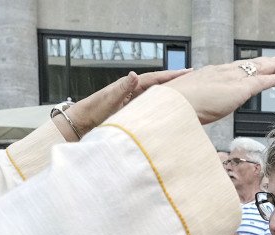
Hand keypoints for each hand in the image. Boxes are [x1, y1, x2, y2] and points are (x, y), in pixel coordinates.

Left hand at [68, 68, 191, 135]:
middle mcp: (132, 91)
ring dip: (169, 91)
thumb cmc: (93, 111)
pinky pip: (149, 105)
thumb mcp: (108, 100)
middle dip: (174, 80)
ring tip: (186, 90)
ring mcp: (131, 101)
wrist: (81, 123)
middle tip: (193, 76)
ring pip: (155, 94)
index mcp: (129, 85)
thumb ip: (121, 88)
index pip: (155, 78)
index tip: (188, 71)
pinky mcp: (130, 110)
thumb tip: (134, 75)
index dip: (171, 75)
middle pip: (158, 84)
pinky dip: (160, 103)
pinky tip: (168, 106)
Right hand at [167, 57, 274, 124]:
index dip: (240, 69)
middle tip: (270, 61)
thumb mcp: (184, 104)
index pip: (228, 70)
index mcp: (205, 75)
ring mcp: (229, 79)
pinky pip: (259, 82)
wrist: (174, 106)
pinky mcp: (238, 89)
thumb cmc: (174, 108)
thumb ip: (193, 105)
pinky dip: (270, 79)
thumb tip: (194, 111)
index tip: (247, 67)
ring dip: (268, 67)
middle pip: (243, 66)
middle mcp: (219, 73)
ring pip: (254, 70)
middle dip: (257, 63)